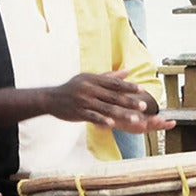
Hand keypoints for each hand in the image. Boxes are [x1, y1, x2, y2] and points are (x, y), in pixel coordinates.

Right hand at [47, 71, 173, 131]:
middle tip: (144, 106)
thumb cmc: (73, 88)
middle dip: (130, 102)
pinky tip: (113, 124)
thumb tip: (128, 71)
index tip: (141, 90)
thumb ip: (109, 76)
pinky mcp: (78, 112)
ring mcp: (84, 101)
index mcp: (93, 80)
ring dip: (122, 114)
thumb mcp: (88, 78)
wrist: (51, 98)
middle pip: (113, 96)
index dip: (129, 87)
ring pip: (106, 108)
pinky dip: (103, 120)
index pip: (114, 83)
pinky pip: (93, 117)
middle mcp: (89, 89)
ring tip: (135, 118)